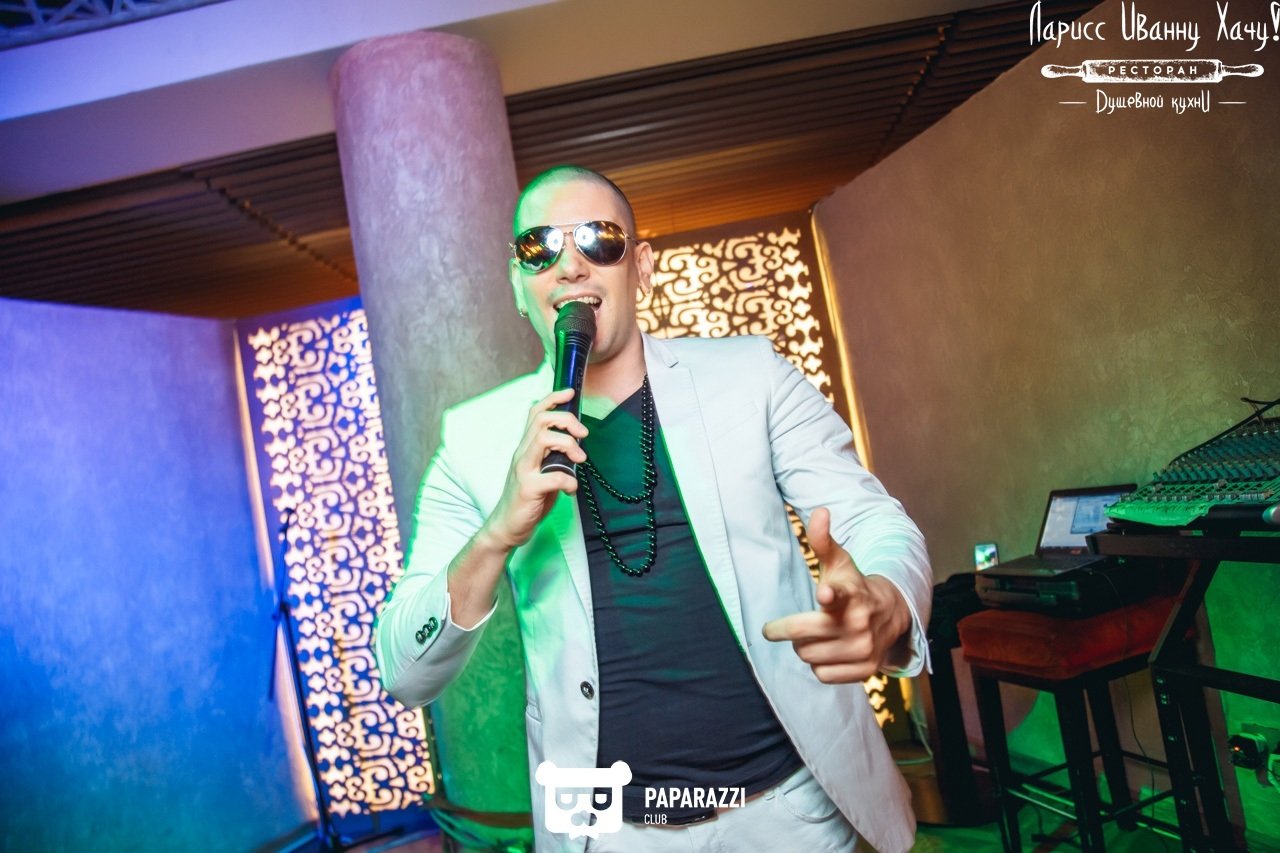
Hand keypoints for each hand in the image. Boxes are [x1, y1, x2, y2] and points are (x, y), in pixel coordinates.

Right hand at [481, 388, 586, 551]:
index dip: (552, 398)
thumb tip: (575, 444)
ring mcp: (523, 471)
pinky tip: (570, 490)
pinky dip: (569, 480)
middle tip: (583, 434)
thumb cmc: (527, 500)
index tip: (570, 393)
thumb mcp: (540, 471)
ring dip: (568, 444)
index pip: (534, 414)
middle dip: (566, 420)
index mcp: (525, 448)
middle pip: (541, 420)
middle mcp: (522, 454)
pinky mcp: (528, 489)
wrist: (506, 527)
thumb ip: (552, 456)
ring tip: (579, 460)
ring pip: (543, 439)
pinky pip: (554, 476)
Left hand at [762, 507, 910, 682]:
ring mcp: (863, 649)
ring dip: (804, 648)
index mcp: (851, 593)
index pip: (840, 594)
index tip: (824, 593)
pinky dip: (819, 665)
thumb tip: (819, 512)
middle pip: (802, 637)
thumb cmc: (854, 586)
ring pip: (808, 657)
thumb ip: (822, 540)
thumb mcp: (840, 562)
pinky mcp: (865, 671)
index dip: (830, 594)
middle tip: (781, 628)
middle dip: (786, 632)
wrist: (893, 612)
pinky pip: (822, 675)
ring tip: (813, 636)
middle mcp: (858, 623)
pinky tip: (828, 651)